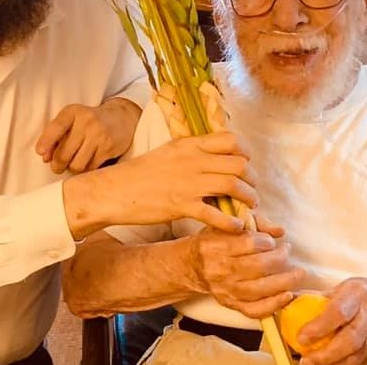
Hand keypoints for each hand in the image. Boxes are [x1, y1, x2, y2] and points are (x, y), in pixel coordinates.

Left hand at [36, 98, 140, 173]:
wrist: (120, 117)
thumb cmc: (89, 122)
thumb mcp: (72, 121)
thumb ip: (56, 136)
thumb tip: (45, 158)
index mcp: (73, 112)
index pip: (57, 127)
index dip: (46, 141)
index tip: (39, 152)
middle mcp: (86, 121)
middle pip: (64, 154)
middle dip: (57, 165)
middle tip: (57, 167)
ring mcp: (99, 134)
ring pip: (77, 165)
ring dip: (72, 169)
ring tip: (73, 164)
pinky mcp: (109, 147)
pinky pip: (91, 168)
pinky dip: (85, 170)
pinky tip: (86, 163)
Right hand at [63, 131, 258, 237]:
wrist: (115, 191)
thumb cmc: (141, 173)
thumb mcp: (169, 152)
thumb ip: (193, 152)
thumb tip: (216, 157)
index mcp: (189, 144)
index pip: (231, 140)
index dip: (246, 154)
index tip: (246, 166)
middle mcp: (192, 160)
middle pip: (239, 164)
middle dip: (251, 180)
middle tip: (250, 191)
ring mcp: (188, 183)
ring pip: (233, 185)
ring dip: (247, 199)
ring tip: (247, 208)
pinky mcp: (181, 206)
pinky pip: (216, 214)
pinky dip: (232, 222)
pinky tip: (235, 227)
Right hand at [192, 216, 304, 317]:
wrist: (193, 265)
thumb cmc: (215, 240)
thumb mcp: (228, 224)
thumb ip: (255, 223)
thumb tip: (280, 232)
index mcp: (215, 246)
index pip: (248, 243)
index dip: (266, 241)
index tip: (271, 240)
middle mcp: (218, 269)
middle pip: (257, 266)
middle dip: (279, 258)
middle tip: (287, 251)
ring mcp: (225, 290)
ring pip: (259, 289)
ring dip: (284, 281)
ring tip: (298, 273)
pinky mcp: (230, 304)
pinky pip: (254, 310)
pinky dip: (274, 305)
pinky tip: (287, 295)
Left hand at [296, 278, 366, 364]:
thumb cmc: (364, 293)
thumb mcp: (343, 287)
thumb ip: (319, 297)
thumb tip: (288, 301)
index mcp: (358, 294)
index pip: (339, 312)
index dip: (320, 327)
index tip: (302, 337)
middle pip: (350, 339)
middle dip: (326, 354)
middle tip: (305, 360)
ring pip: (358, 355)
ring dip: (334, 364)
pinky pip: (364, 362)